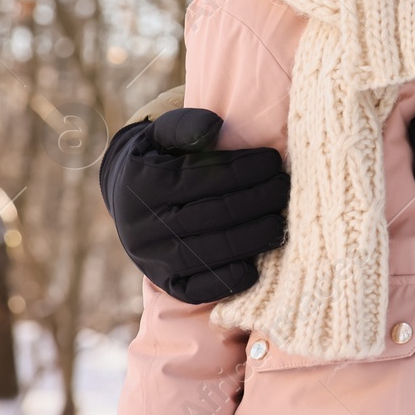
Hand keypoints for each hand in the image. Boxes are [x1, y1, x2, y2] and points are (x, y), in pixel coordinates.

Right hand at [99, 107, 288, 303]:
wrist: (130, 197)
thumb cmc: (161, 157)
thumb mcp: (163, 133)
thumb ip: (185, 125)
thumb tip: (213, 126)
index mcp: (143, 184)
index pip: (201, 178)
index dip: (242, 170)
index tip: (273, 161)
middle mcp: (143, 225)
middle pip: (211, 215)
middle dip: (256, 201)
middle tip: (285, 189)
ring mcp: (152, 258)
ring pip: (209, 252)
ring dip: (252, 238)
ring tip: (281, 222)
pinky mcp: (164, 282)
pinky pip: (198, 289)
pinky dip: (229, 280)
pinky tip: (256, 267)